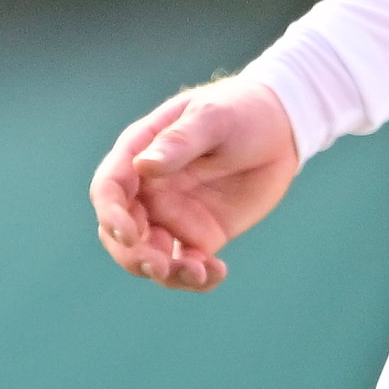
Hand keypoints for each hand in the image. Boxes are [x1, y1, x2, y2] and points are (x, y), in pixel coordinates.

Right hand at [90, 77, 301, 289]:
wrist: (279, 129)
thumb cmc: (238, 111)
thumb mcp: (212, 117)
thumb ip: (178, 142)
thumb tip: (144, 166)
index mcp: (138, 154)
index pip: (109, 189)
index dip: (111, 214)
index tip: (129, 234)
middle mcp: (147, 190)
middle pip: (119, 233)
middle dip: (132, 254)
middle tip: (159, 266)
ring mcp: (171, 216)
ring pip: (149, 256)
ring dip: (164, 273)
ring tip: (197, 272)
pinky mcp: (199, 236)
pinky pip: (186, 265)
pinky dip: (195, 278)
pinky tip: (217, 272)